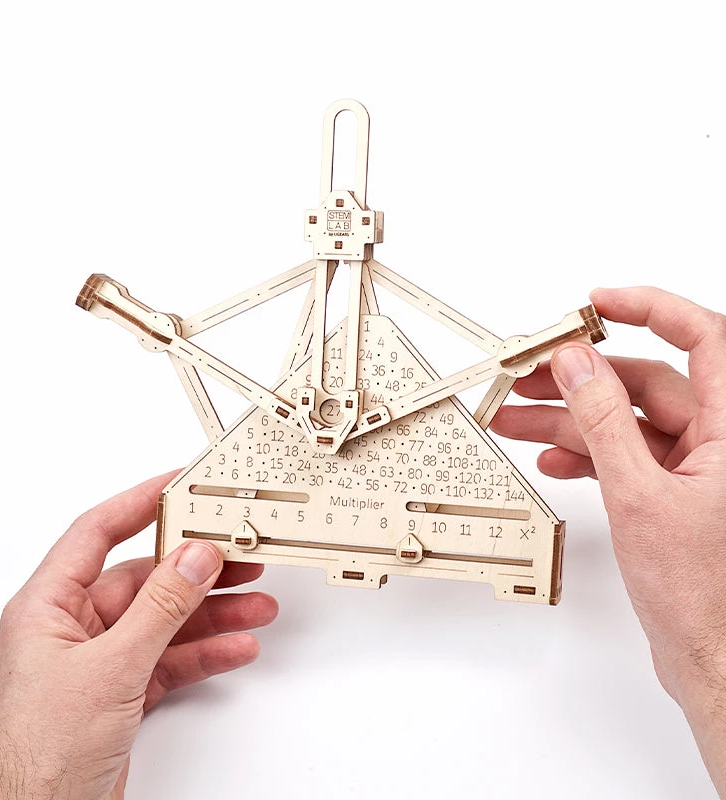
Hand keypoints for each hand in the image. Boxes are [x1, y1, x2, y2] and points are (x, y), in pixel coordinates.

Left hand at [0, 471, 277, 799]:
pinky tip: (237, 646)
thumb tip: (193, 558)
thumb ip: (159, 609)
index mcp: (49, 605)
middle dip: (196, 569)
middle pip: (144, 578)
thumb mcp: (110, 668)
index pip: (96, 532)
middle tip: (239, 552)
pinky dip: (205, 652)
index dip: (139, 502)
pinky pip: (171, 657)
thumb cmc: (40, 755)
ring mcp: (99, 660)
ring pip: (165, 619)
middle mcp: (73, 626)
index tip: (179, 484)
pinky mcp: (121, 691)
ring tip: (256, 603)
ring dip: (211, 612)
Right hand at [490, 287, 725, 794]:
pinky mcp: (673, 490)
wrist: (708, 658)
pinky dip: (586, 453)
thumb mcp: (637, 496)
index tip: (598, 302)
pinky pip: (625, 454)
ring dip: (569, 418)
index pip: (702, 338)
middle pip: (646, 382)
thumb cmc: (700, 594)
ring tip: (515, 418)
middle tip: (529, 373)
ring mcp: (695, 466)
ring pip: (626, 420)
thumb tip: (578, 365)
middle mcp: (720, 441)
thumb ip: (604, 422)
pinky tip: (550, 457)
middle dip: (580, 378)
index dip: (650, 308)